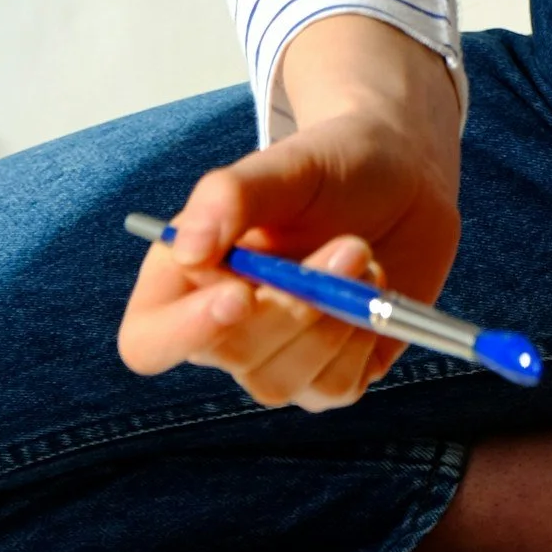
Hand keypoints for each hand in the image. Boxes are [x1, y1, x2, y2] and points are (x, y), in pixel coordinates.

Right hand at [117, 14, 461, 411]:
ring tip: (363, 252)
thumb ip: (228, 196)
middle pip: (233, 357)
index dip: (184, 332)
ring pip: (285, 381)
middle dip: (293, 307)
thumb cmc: (332, 165)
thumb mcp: (286, 164)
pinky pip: (336, 388)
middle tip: (350, 245)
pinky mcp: (328, 376)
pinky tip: (372, 287)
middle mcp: (223, 330)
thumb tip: (188, 251)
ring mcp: (276, 360)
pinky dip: (362, 335)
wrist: (403, 177)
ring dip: (334, 317)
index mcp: (187, 277)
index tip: (242, 293)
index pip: (148, 341)